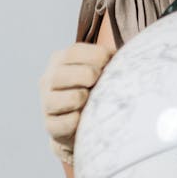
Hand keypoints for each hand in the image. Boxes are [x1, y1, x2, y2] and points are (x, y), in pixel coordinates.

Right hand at [39, 41, 116, 164]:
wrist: (82, 125)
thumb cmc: (96, 90)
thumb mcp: (100, 71)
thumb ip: (109, 60)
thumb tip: (129, 56)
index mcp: (60, 60)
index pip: (75, 52)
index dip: (98, 55)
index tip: (110, 62)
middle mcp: (48, 79)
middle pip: (64, 73)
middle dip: (89, 76)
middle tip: (99, 81)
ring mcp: (47, 103)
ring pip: (67, 98)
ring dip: (83, 98)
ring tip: (90, 100)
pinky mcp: (51, 126)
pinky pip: (66, 123)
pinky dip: (79, 120)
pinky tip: (84, 118)